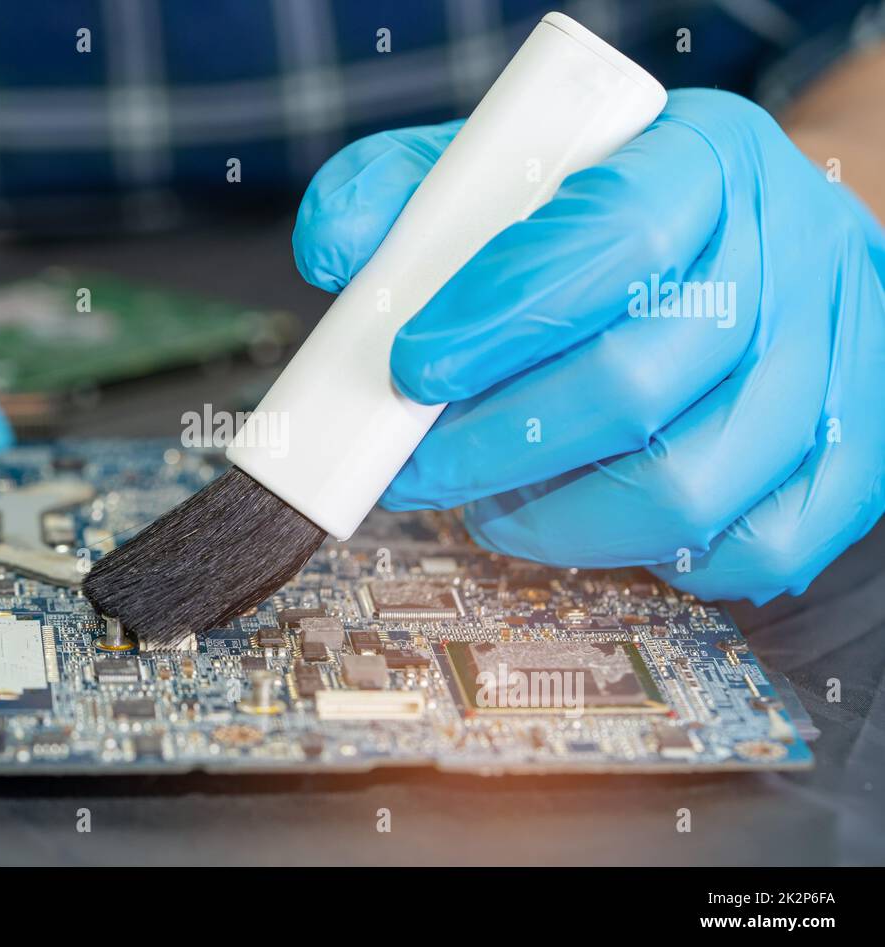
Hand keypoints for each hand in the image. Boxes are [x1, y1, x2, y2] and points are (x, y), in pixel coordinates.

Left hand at [293, 89, 884, 602]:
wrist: (756, 241)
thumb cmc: (615, 212)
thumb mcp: (507, 167)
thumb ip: (410, 195)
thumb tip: (339, 253)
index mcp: (704, 161)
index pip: (610, 239)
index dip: (497, 316)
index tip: (411, 369)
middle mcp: (790, 259)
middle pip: (637, 385)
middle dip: (493, 446)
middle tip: (415, 467)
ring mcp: (834, 369)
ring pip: (689, 488)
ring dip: (554, 519)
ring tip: (487, 502)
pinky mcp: (852, 461)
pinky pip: (753, 550)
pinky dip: (648, 558)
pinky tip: (586, 518)